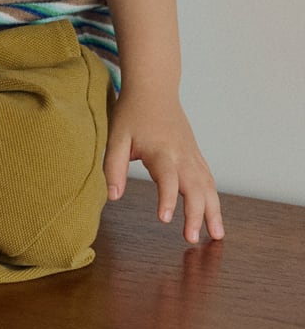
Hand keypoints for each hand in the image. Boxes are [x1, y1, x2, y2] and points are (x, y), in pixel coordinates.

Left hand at [104, 90, 224, 243]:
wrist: (153, 88)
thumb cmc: (132, 112)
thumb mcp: (116, 136)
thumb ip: (113, 166)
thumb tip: (112, 196)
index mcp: (160, 150)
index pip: (167, 178)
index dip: (167, 199)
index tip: (165, 219)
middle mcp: (181, 154)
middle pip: (194, 187)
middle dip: (196, 215)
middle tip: (192, 239)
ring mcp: (191, 154)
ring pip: (208, 186)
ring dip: (213, 211)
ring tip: (216, 236)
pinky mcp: (195, 154)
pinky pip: (208, 179)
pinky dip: (214, 198)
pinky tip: (215, 214)